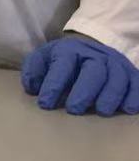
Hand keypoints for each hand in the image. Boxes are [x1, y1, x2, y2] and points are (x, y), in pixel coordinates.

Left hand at [21, 35, 138, 115]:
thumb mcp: (44, 58)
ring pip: (117, 78)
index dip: (53, 84)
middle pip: (94, 71)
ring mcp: (115, 64)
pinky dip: (134, 96)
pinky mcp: (131, 74)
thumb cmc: (64, 60)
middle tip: (74, 110)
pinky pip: (137, 84)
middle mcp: (95, 55)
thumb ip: (34, 70)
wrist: (90, 48)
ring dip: (110, 95)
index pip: (62, 65)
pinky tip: (128, 109)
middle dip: (84, 91)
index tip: (45, 103)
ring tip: (101, 112)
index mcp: (70, 50)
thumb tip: (31, 88)